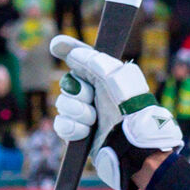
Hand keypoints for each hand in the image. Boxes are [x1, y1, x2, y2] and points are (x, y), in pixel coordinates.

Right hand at [49, 35, 182, 189]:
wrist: (132, 143)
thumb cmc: (128, 108)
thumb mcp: (113, 76)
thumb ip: (90, 59)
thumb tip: (69, 52)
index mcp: (106, 80)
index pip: (83, 60)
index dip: (70, 50)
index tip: (57, 46)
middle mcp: (96, 96)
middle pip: (68, 84)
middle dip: (77, 91)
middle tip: (91, 98)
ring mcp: (87, 116)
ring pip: (62, 105)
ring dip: (77, 111)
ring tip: (94, 119)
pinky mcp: (80, 136)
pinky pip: (61, 125)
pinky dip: (72, 128)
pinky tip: (86, 131)